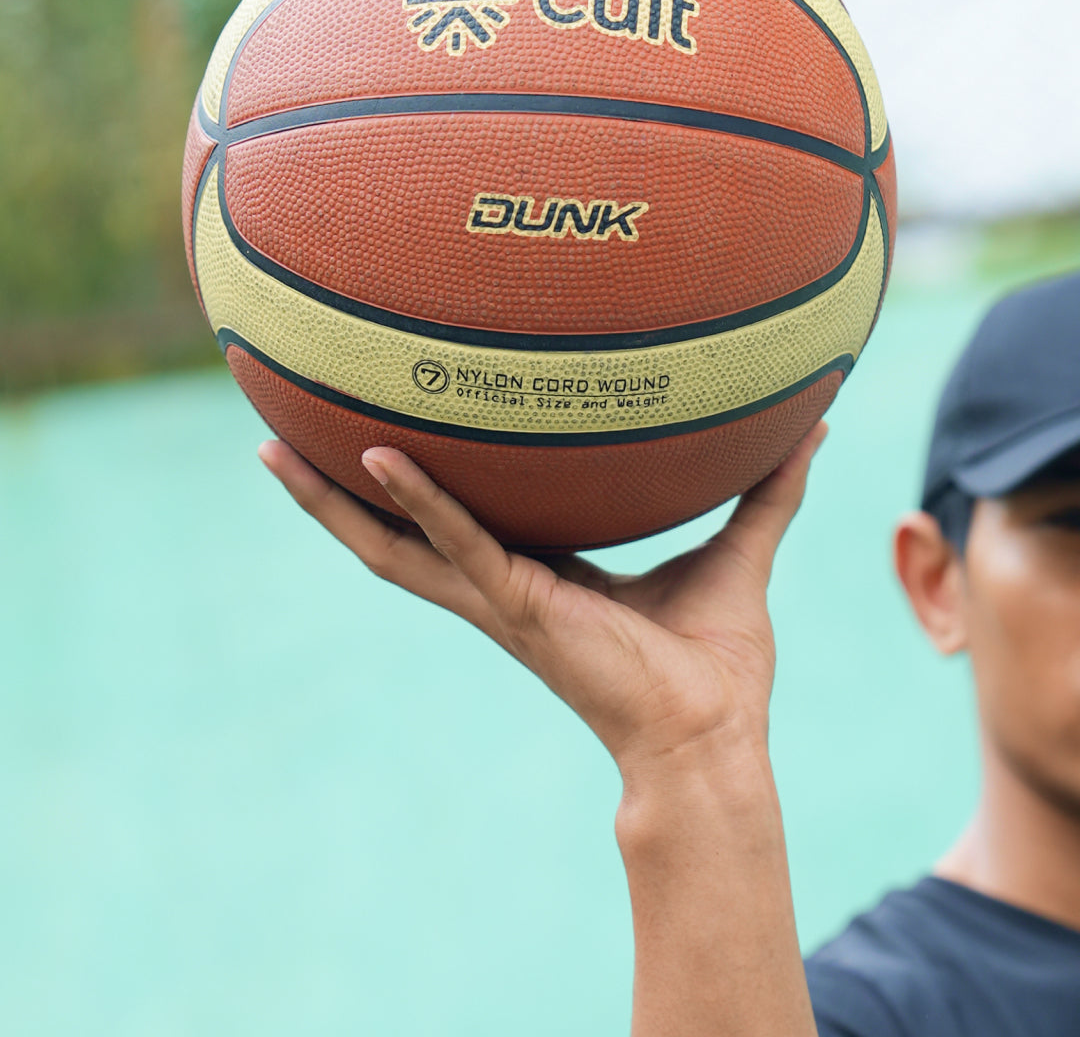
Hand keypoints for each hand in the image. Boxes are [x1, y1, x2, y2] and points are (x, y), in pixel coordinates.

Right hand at [258, 424, 826, 777]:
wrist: (716, 737)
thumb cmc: (720, 662)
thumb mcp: (739, 550)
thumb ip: (767, 486)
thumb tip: (815, 423)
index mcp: (535, 574)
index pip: (459, 520)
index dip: (416, 484)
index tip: (382, 431)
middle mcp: (500, 584)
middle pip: (393, 534)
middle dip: (333, 495)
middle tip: (279, 437)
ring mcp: (499, 597)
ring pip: (392, 546)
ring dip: (333, 503)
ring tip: (275, 451)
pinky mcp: (517, 605)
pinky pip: (455, 543)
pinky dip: (416, 501)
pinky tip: (377, 457)